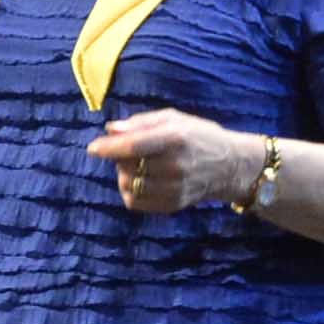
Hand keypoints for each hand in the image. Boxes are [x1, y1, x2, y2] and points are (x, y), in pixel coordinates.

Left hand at [90, 109, 255, 215]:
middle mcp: (175, 165)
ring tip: (138, 166)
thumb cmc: (199, 136)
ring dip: (124, 175)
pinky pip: (135, 202)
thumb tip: (111, 129)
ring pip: (128, 185)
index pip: (133, 145)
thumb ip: (142, 122)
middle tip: (130, 151)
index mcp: (175, 138)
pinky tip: (142, 181)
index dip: (109, 147)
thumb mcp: (175, 118)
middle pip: (127, 166)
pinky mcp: (173, 204)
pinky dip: (130, 191)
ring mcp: (175, 188)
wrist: (230, 166)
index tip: (93, 149)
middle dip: (120, 158)